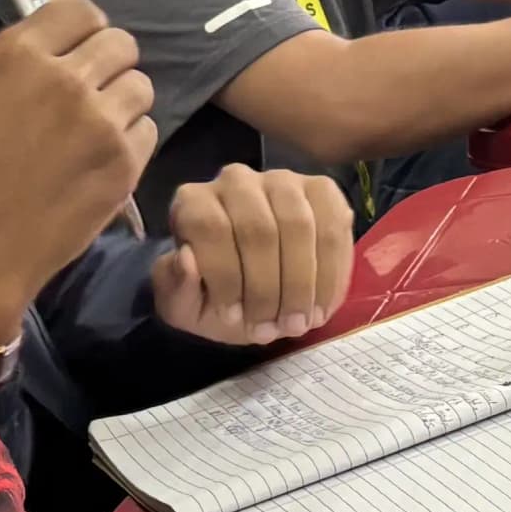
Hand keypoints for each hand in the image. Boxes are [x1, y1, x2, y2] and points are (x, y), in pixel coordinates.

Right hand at [0, 0, 159, 344]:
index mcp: (18, 53)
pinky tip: (100, 162)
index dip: (84, 30)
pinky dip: (131, 143)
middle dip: (109, 64)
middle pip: (121, 43)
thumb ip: (10, 57)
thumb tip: (51, 40)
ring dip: (124, 103)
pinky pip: (148, 130)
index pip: (82, 10)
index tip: (78, 51)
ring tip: (96, 132)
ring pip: (141, 86)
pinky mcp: (125, 161)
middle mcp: (66, 77)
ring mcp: (101, 121)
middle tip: (92, 93)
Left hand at [154, 165, 353, 344]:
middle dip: (268, 289)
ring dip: (302, 284)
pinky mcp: (321, 191)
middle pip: (259, 229)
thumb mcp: (186, 308)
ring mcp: (282, 180)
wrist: (252, 291)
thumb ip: (177, 288)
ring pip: (299, 226)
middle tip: (273, 330)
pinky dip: (330, 274)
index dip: (225, 277)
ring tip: (299, 324)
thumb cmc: (214, 296)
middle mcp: (236, 180)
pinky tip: (322, 307)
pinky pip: (333, 228)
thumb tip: (188, 259)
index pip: (211, 228)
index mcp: (194, 202)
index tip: (233, 319)